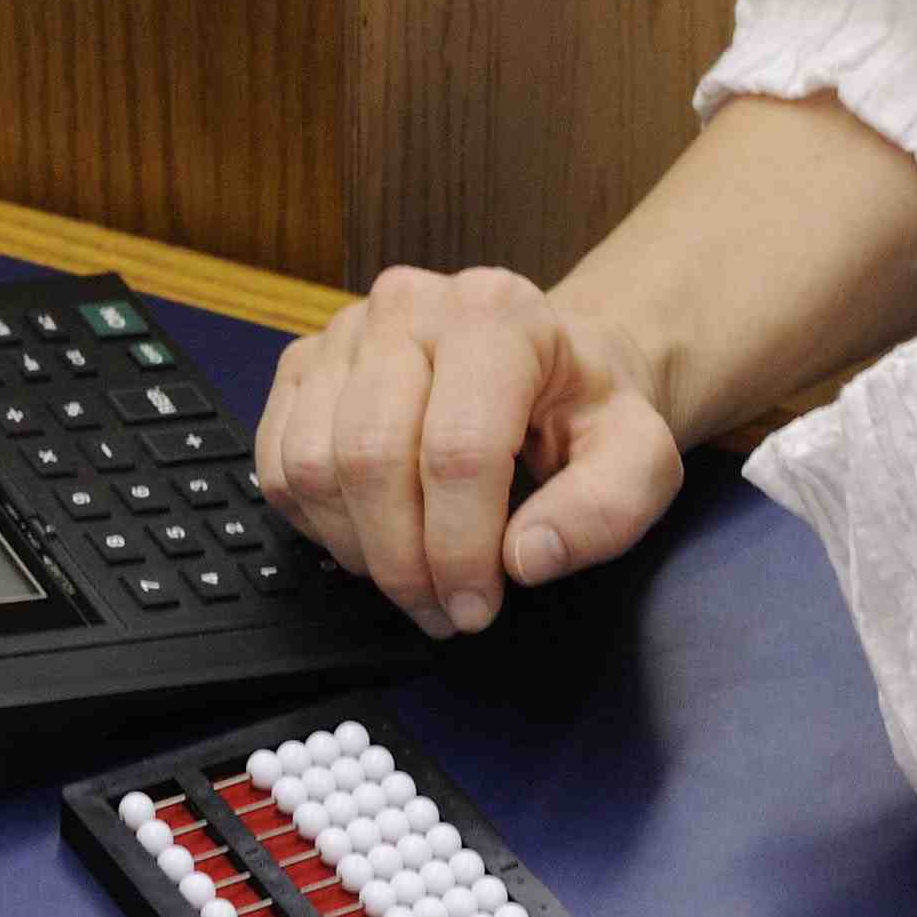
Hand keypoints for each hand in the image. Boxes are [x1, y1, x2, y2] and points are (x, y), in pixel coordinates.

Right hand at [254, 267, 683, 638]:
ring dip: (357, 549)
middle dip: (404, 561)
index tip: (477, 608)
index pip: (456, 449)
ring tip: (411, 576)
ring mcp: (343, 331)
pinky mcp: (301, 363)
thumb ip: (605, 510)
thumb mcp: (640, 458)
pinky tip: (370, 537)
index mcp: (496, 313)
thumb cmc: (587, 413)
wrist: (550, 367)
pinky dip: (317, 523)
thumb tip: (525, 558)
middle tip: (442, 610)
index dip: (460, 550)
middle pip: (371, 458)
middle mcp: (408, 305)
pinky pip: (277, 463)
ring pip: (312, 464)